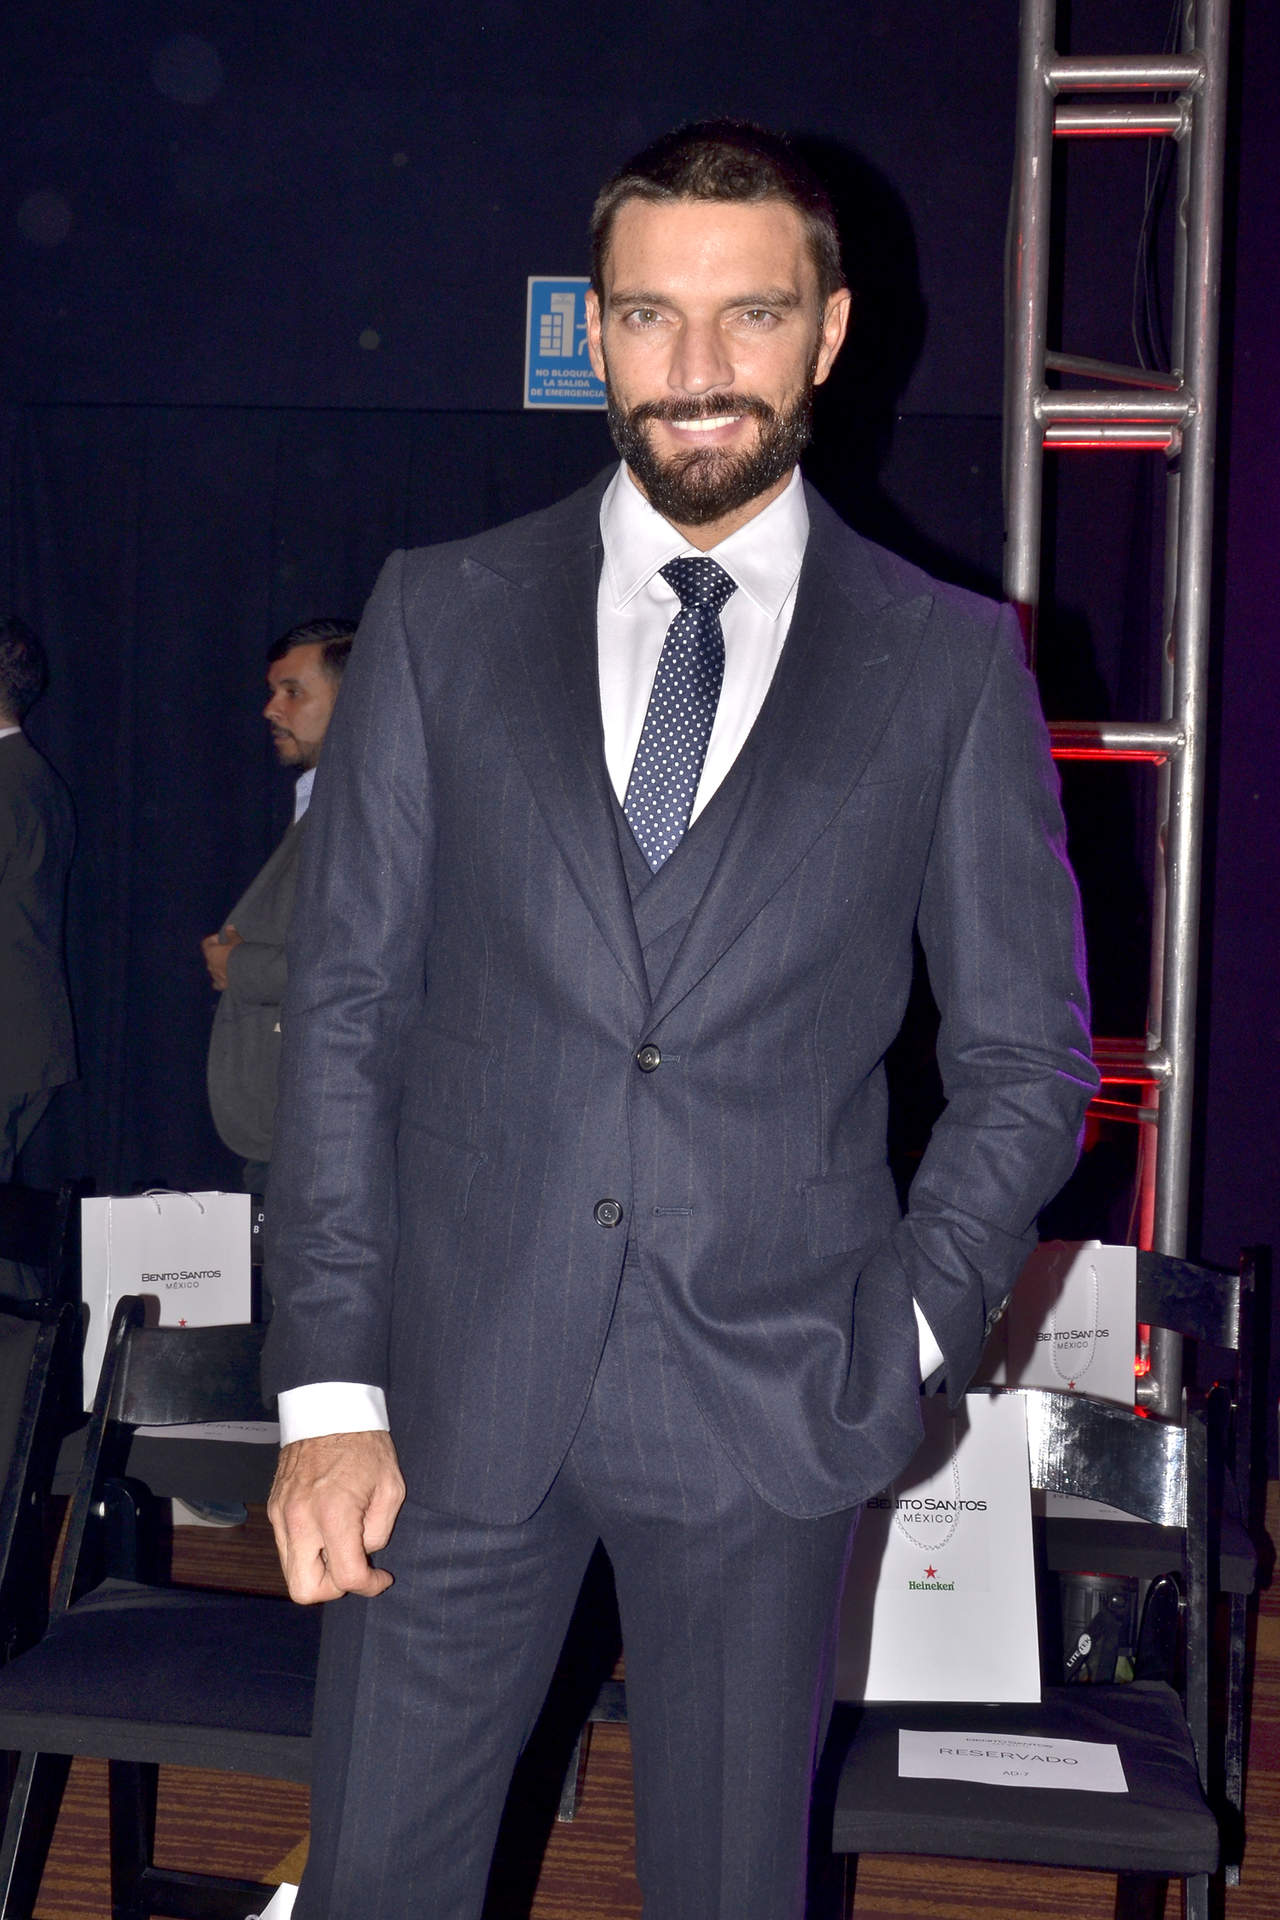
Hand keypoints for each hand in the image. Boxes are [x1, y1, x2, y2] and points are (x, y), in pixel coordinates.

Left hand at [201, 923, 242, 990]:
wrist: (244, 972)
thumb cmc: (238, 954)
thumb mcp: (236, 941)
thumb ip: (231, 934)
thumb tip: (229, 927)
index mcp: (210, 952)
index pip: (206, 943)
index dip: (212, 939)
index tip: (221, 938)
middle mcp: (209, 964)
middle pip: (210, 956)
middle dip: (217, 953)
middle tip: (228, 951)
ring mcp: (214, 975)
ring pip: (213, 970)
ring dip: (219, 966)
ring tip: (229, 965)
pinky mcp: (221, 984)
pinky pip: (217, 983)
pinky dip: (220, 981)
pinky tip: (224, 980)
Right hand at [267, 1429, 405, 1604]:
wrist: (328, 1410)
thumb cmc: (366, 1445)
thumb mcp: (391, 1488)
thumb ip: (379, 1532)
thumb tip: (363, 1553)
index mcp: (333, 1514)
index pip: (346, 1577)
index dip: (369, 1587)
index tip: (381, 1577)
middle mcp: (299, 1520)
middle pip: (304, 1590)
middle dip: (333, 1588)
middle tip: (354, 1567)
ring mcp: (281, 1515)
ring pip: (291, 1572)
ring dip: (317, 1571)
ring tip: (341, 1547)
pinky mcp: (274, 1508)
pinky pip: (286, 1548)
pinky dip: (306, 1552)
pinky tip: (326, 1532)